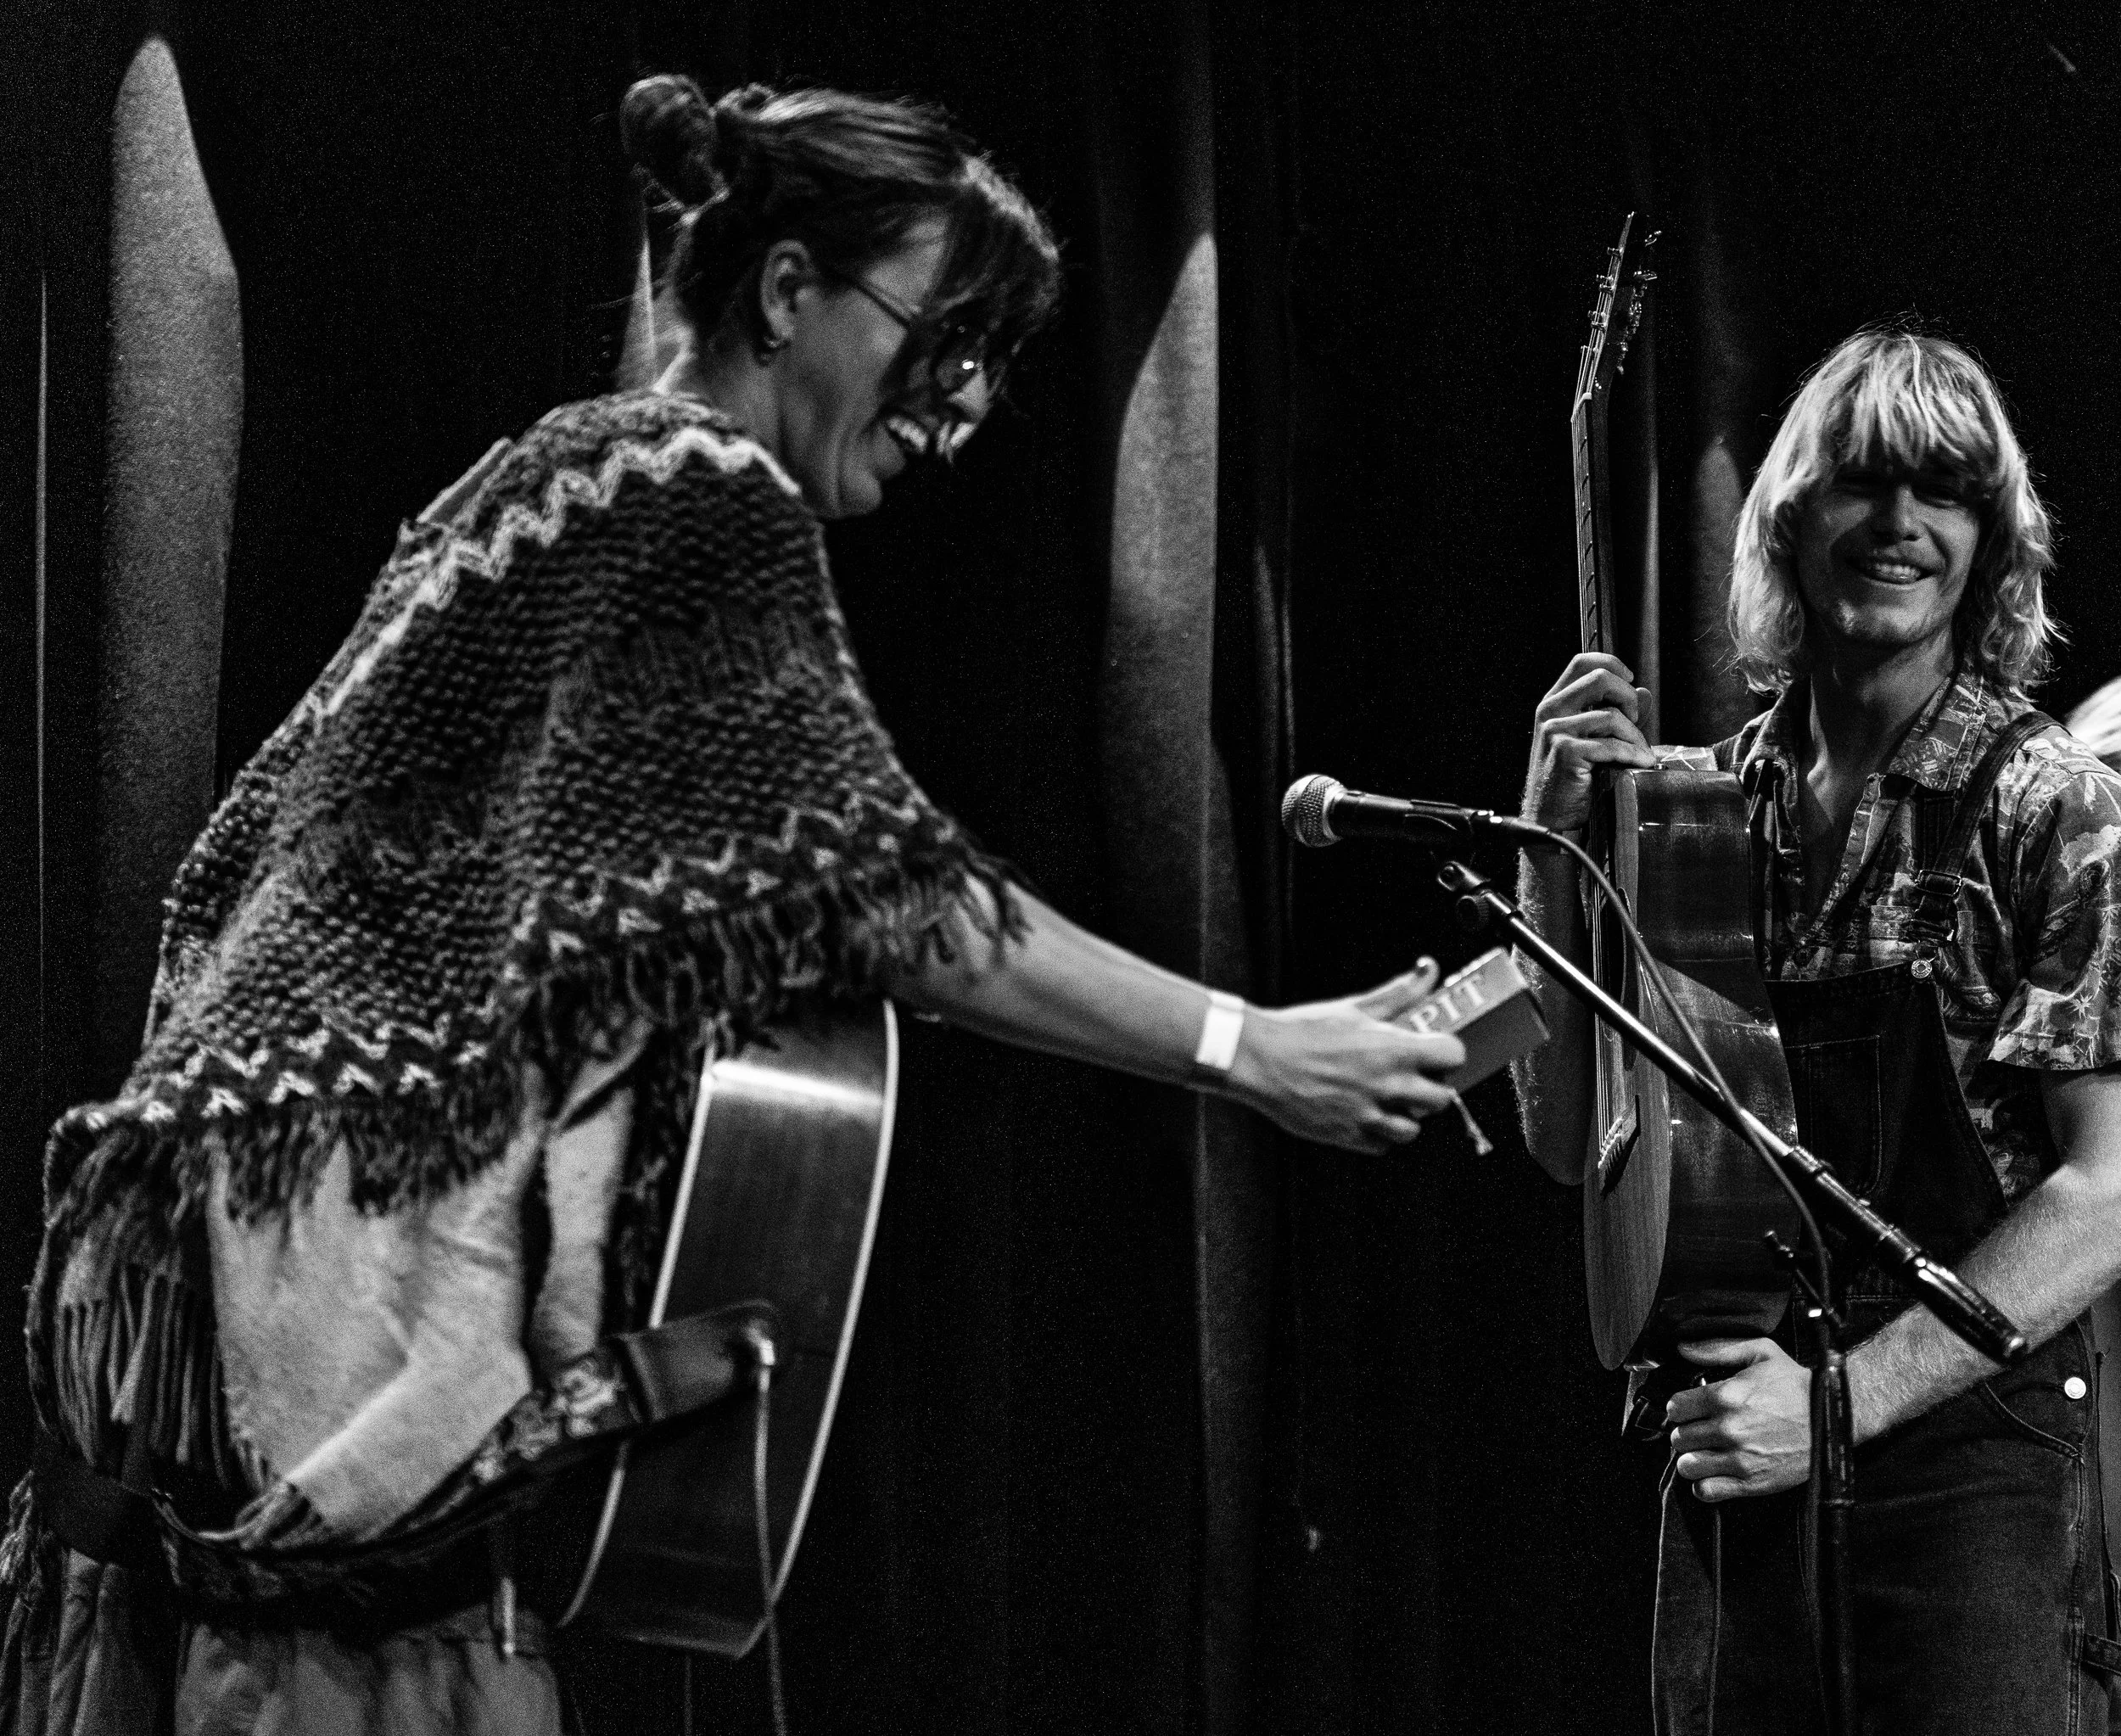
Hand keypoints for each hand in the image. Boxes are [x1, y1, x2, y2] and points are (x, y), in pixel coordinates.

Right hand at [1227, 960, 1465, 1153]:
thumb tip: (1428, 971)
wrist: (1260, 1059)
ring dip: (1405, 1115)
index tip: (1435, 1051)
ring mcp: (1369, 1114)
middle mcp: (1387, 1085)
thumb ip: (1399, 993)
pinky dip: (1379, 1133)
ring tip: (1387, 1099)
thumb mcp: (1356, 1007)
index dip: (1446, 1053)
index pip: (1453, 1056)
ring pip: (1413, 1129)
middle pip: (1441, 1099)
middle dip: (1431, 1087)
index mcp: (1393, 1049)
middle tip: (1412, 1078)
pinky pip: (1382, 1145)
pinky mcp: (1348, 1136)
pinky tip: (1365, 1113)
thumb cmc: (1303, 1031)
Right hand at [1522, 653, 1655, 832]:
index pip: (1582, 662)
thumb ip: (1616, 714)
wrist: (1550, 819)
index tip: (1630, 681)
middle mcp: (1550, 711)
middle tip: (1634, 721)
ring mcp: (1554, 730)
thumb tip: (1643, 693)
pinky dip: (1632, 755)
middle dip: (1627, 697)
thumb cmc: (1570, 781)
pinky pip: (1611, 744)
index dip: (1612, 665)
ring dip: (1635, 737)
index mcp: (1555, 703)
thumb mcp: (1592, 740)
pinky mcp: (1565, 751)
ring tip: (1640, 754)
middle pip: (1598, 678)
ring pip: (1610, 716)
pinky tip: (1638, 764)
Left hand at [1665, 1338, 1812, 1501]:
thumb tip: (1683, 1348)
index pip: (1676, 1408)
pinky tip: (1713, 1474)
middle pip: (1679, 1437)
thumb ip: (1718, 1348)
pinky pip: (1707, 1490)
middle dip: (1686, 1433)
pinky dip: (1704, 1484)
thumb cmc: (1797, 1385)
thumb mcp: (1761, 1352)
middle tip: (1699, 1431)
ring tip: (1704, 1453)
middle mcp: (1728, 1428)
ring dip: (1692, 1459)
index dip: (1680, 1408)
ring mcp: (1740, 1458)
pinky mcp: (1752, 1482)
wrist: (1833, 1418)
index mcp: (1725, 1396)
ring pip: (1687, 1465)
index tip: (1689, 1410)